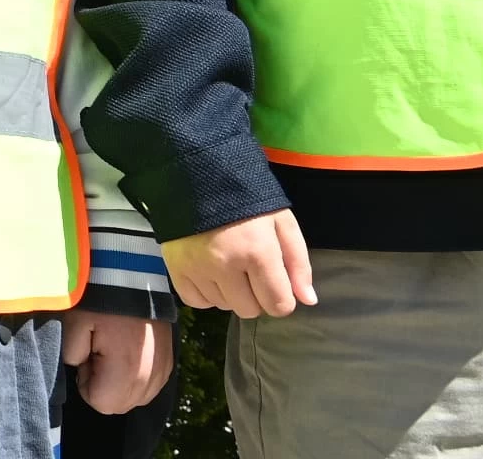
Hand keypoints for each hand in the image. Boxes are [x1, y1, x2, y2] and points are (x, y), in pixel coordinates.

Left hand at [60, 308, 173, 414]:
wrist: (134, 279)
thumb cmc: (101, 301)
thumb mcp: (74, 323)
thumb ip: (71, 354)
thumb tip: (79, 368)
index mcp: (126, 371)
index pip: (99, 402)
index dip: (86, 380)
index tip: (88, 354)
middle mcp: (149, 378)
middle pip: (117, 405)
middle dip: (103, 385)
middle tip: (99, 351)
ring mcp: (162, 372)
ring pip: (134, 399)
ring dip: (119, 383)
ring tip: (113, 349)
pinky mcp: (168, 365)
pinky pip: (147, 387)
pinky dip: (135, 377)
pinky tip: (127, 351)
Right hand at [162, 210, 316, 317]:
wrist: (197, 173)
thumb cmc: (246, 198)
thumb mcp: (281, 223)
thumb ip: (298, 263)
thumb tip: (308, 300)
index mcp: (258, 253)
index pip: (278, 305)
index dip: (281, 297)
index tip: (275, 281)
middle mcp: (225, 265)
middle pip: (249, 310)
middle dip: (255, 295)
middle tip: (249, 270)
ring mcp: (197, 268)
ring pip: (223, 305)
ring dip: (229, 292)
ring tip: (226, 264)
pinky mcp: (174, 268)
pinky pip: (195, 301)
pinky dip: (205, 293)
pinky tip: (208, 274)